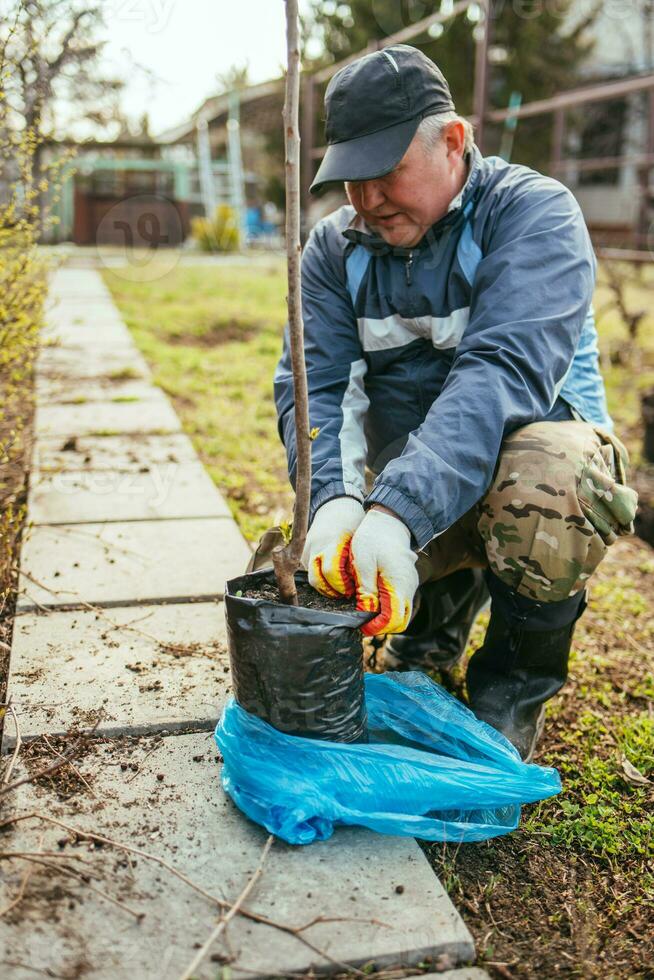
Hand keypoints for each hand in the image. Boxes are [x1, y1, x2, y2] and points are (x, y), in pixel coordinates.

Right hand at [302, 497, 364, 597]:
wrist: (333, 504)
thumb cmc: (352, 521)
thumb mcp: (358, 539)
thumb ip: (355, 561)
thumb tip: (359, 586)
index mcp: (333, 541)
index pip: (331, 572)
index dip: (341, 585)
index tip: (351, 589)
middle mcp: (316, 545)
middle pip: (316, 580)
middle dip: (330, 591)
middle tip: (344, 593)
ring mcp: (305, 548)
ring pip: (311, 577)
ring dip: (324, 585)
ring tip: (339, 585)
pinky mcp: (301, 551)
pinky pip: (308, 570)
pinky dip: (320, 576)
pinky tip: (332, 575)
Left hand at [349, 508, 418, 635]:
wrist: (390, 522)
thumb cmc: (374, 539)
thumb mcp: (363, 563)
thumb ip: (366, 589)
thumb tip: (366, 612)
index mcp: (399, 585)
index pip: (393, 620)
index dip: (376, 627)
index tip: (360, 625)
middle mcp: (409, 589)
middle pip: (400, 623)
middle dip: (381, 627)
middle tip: (362, 621)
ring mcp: (410, 586)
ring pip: (402, 615)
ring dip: (385, 619)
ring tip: (365, 610)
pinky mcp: (406, 583)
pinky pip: (400, 604)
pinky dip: (388, 609)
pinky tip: (372, 600)